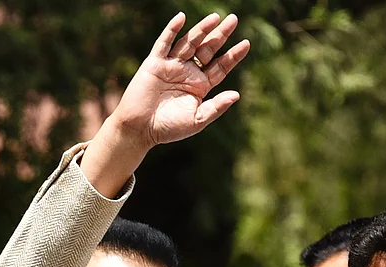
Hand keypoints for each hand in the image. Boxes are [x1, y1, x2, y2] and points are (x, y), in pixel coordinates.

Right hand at [81, 13, 250, 196]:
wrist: (139, 129)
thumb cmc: (168, 128)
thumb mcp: (197, 120)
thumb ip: (216, 107)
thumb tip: (237, 94)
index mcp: (199, 86)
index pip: (220, 67)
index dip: (233, 55)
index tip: (246, 43)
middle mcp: (187, 73)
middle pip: (207, 49)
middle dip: (220, 35)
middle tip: (233, 19)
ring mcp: (171, 66)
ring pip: (189, 43)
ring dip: (201, 29)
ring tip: (215, 17)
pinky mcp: (154, 63)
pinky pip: (164, 43)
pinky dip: (172, 30)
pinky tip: (181, 18)